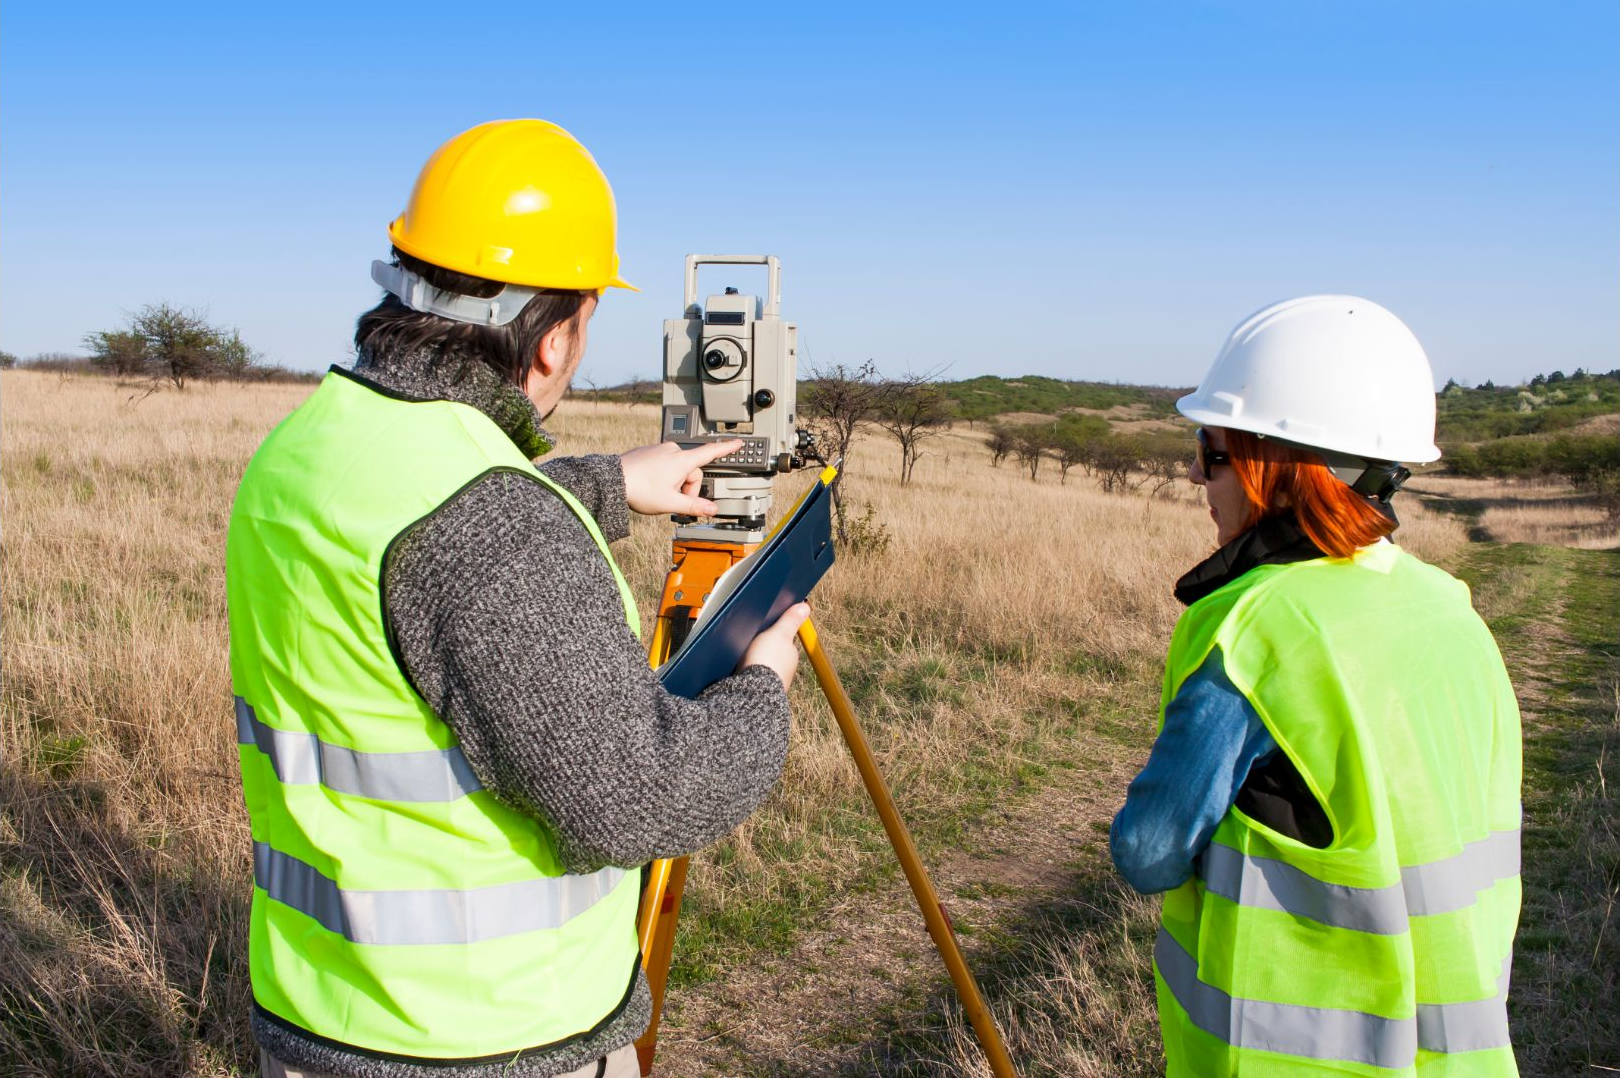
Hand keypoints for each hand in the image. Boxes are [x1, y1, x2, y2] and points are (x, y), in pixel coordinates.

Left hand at [620, 439, 744, 516]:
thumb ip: (693, 506)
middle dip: (687, 488)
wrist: (612, 480)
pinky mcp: (649, 452)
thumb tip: (711, 510)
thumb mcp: (670, 503)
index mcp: (682, 460)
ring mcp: (660, 450)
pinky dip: (663, 477)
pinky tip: (650, 486)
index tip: (738, 443)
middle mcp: (672, 451)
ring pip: (677, 469)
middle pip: (691, 471)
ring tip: (658, 495)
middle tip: (674, 502)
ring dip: (674, 483)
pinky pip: (664, 465)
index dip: (727, 448)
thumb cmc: (639, 489)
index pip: (711, 452)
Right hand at [741, 602, 810, 688]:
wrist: (752, 691)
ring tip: (742, 656)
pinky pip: (754, 679)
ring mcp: (773, 683)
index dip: (775, 634)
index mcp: (791, 656)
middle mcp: (785, 671)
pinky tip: (740, 670)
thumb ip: (790, 620)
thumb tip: (806, 607)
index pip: (785, 642)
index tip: (763, 631)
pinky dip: (748, 674)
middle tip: (750, 642)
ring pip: (764, 667)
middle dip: (764, 649)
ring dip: (755, 662)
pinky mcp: (759, 692)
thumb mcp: (779, 633)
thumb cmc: (767, 661)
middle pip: (774, 654)